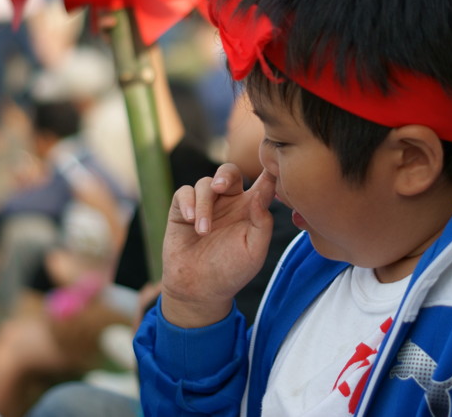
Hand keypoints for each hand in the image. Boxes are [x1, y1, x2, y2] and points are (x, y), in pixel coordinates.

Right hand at [159, 164, 275, 327]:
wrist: (199, 289)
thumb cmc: (231, 271)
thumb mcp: (254, 251)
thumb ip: (262, 223)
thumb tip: (261, 194)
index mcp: (251, 208)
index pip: (263, 182)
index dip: (267, 169)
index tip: (269, 162)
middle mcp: (229, 202)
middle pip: (229, 172)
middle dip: (225, 175)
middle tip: (221, 187)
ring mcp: (206, 205)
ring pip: (205, 184)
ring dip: (204, 204)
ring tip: (203, 232)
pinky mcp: (182, 210)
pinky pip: (184, 193)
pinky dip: (187, 202)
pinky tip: (190, 219)